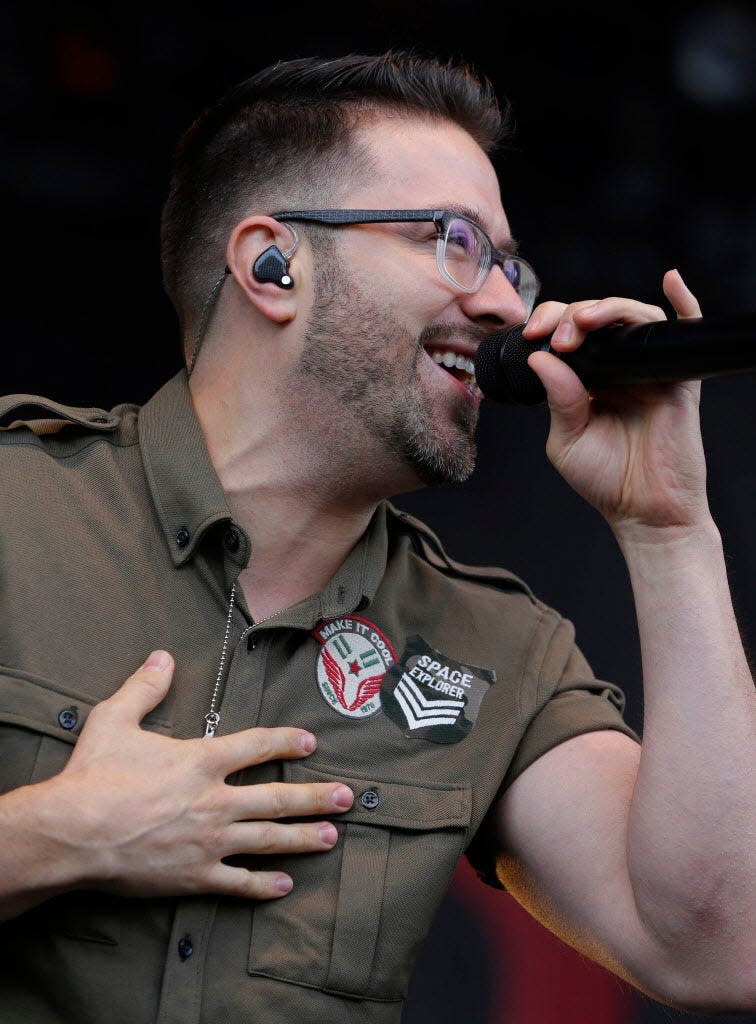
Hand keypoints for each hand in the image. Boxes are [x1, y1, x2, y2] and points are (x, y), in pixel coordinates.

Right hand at [44, 651, 352, 899]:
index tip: (309, 742)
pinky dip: (262, 885)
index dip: (285, 741)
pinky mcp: (193, 875)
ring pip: (267, 840)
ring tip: (330, 836)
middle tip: (346, 798)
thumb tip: (162, 657)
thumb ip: (144, 687)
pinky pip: (236, 882)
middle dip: (315, 797)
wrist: (73, 833)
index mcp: (200, 760)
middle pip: (276, 798)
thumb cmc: (92, 776)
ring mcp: (208, 841)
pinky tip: (284, 885)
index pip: (256, 746)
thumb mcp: (115, 719)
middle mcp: (214, 800)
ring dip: (302, 838)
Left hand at [523, 269, 710, 540]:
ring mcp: (648, 367)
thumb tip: (542, 358)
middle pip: (597, 316)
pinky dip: (683, 299)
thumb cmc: (606, 480)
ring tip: (585, 321)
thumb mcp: (567, 440)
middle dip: (572, 315)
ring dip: (608, 307)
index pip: (566, 332)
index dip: (550, 322)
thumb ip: (557, 399)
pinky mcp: (678, 376)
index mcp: (586, 377)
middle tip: (558, 335)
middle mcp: (616, 366)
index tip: (533, 334)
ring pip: (634, 316)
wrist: (645, 512)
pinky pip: (686, 329)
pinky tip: (670, 279)